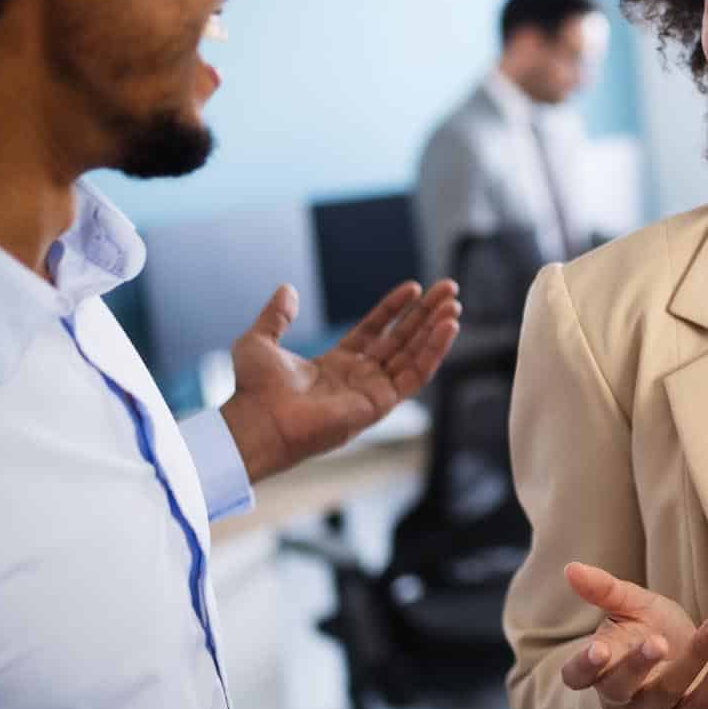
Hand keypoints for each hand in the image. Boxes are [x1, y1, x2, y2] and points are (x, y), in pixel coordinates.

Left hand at [219, 280, 460, 481]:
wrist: (258, 422)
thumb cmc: (254, 389)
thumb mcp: (260, 340)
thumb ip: (276, 315)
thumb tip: (287, 289)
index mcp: (337, 364)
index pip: (375, 331)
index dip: (394, 308)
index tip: (414, 287)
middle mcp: (360, 377)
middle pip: (402, 340)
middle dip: (425, 314)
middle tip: (448, 290)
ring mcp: (373, 391)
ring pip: (414, 355)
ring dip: (436, 330)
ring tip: (453, 305)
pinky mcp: (382, 404)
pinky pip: (416, 374)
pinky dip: (434, 351)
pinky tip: (447, 328)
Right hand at [558, 561, 707, 708]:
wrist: (689, 652)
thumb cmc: (652, 627)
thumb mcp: (632, 604)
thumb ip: (604, 589)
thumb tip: (571, 568)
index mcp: (600, 669)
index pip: (577, 677)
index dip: (584, 666)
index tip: (598, 649)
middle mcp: (621, 699)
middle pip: (619, 689)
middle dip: (638, 665)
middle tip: (659, 640)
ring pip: (667, 693)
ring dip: (695, 657)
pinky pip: (701, 706)